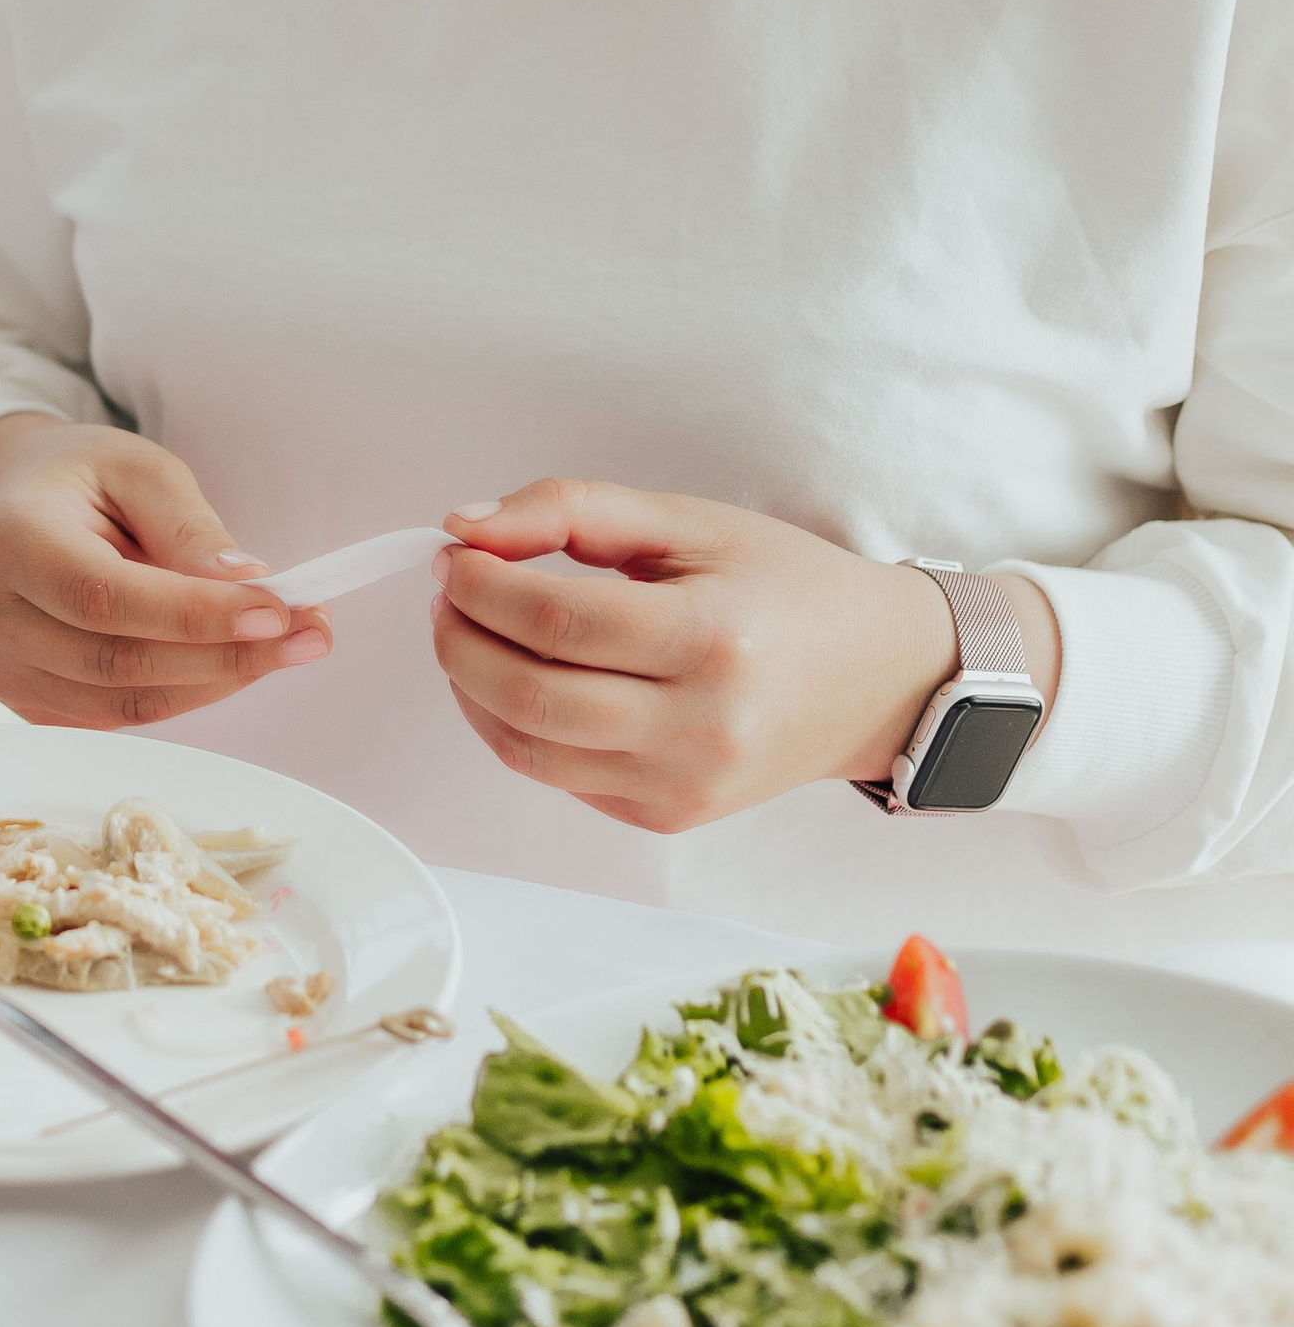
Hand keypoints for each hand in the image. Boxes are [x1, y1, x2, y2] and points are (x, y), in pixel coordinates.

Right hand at [0, 415, 331, 728]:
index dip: (193, 615)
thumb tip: (246, 586)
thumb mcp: (141, 470)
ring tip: (286, 647)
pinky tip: (228, 662)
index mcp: (6, 538)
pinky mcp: (20, 701)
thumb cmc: (83, 479)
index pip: (104, 596)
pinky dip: (182, 695)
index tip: (277, 611)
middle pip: (116, 661)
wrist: (19, 504)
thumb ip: (190, 529)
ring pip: (122, 704)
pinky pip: (113, 717)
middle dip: (225, 656)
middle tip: (310, 633)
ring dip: (215, 682)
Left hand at [431, 479, 1061, 833]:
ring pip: (527, 750)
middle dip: (460, 636)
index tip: (456, 553)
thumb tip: (468, 527)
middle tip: (450, 589)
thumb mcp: (687, 521)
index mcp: (711, 639)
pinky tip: (522, 675)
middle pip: (529, 694)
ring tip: (472, 629)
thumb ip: (572, 510)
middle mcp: (700, 727)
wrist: (877, 676)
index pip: (555, 621)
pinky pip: (559, 776)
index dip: (481, 585)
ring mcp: (683, 785)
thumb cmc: (786, 588)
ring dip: (471, 686)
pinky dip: (515, 726)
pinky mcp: (667, 816)